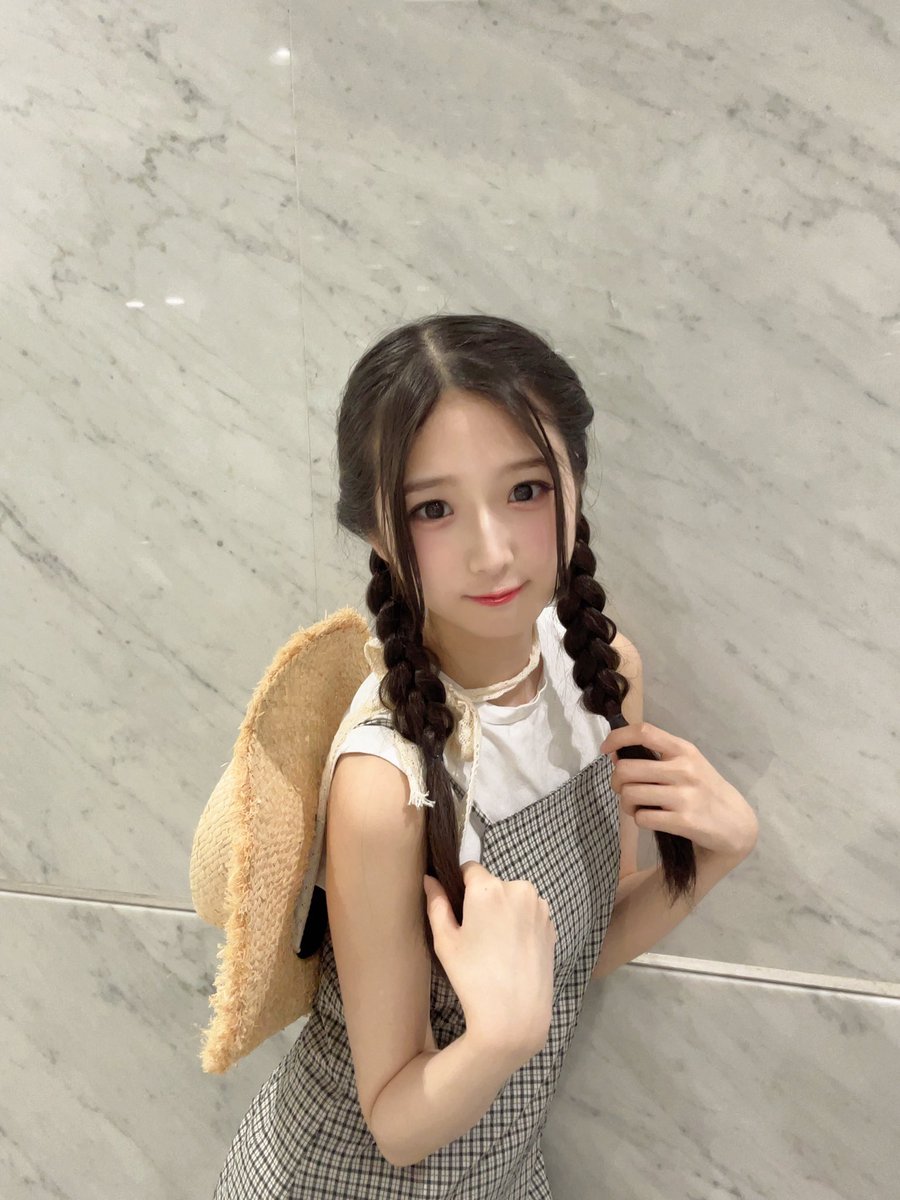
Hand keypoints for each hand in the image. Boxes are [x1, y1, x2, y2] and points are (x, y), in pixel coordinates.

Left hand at [600, 722, 758, 860]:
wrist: (735, 823)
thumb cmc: (704, 790)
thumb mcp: (687, 764)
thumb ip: (656, 757)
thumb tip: (615, 754)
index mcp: (684, 750)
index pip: (644, 732)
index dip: (617, 737)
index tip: (605, 749)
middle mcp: (684, 769)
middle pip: (626, 769)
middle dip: (616, 781)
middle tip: (623, 788)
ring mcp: (684, 796)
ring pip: (629, 794)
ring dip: (626, 803)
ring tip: (637, 806)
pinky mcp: (683, 821)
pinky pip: (642, 817)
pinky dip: (640, 819)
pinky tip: (651, 818)